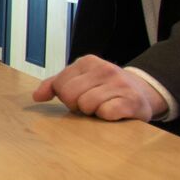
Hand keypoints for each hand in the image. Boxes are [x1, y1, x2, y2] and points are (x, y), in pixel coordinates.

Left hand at [32, 55, 165, 121]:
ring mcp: (120, 84)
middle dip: (77, 105)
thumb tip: (36, 96)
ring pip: (86, 105)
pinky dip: (106, 117)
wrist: (142, 93)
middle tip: (90, 105)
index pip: (60, 84)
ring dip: (92, 112)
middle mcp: (105, 69)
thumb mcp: (80, 80)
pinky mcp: (131, 101)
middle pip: (70, 95)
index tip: (79, 96)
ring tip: (102, 108)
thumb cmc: (105, 89)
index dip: (65, 96)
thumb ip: (56, 85)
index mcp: (88, 62)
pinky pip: (106, 113)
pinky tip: (113, 113)